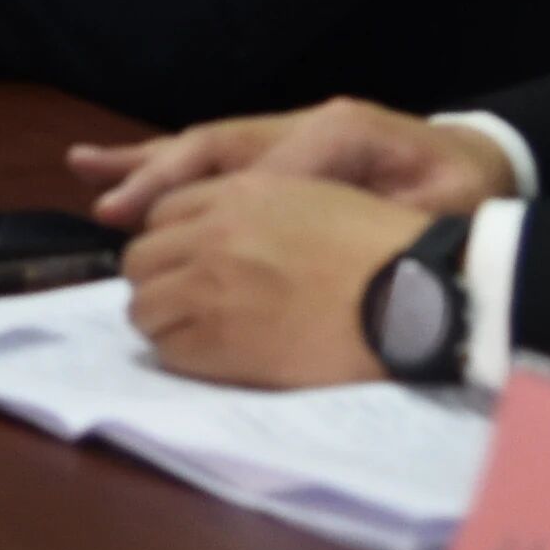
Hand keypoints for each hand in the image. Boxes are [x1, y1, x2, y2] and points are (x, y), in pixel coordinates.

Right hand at [71, 98, 516, 228]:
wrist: (481, 165)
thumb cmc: (461, 194)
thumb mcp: (442, 202)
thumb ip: (385, 204)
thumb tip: (316, 212)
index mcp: (341, 130)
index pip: (268, 161)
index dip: (226, 196)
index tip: (179, 232)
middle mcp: (301, 125)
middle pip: (216, 144)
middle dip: (161, 175)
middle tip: (113, 211)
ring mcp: (283, 134)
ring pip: (202, 148)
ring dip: (144, 165)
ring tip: (84, 169)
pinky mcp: (276, 152)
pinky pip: (210, 158)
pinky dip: (160, 165)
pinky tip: (113, 173)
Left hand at [121, 173, 426, 387]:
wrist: (410, 295)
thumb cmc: (376, 245)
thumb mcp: (310, 195)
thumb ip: (251, 204)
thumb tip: (212, 232)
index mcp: (236, 194)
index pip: (160, 211)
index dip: (170, 239)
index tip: (185, 260)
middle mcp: (212, 236)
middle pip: (140, 259)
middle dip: (156, 278)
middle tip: (183, 300)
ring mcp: (211, 290)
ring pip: (142, 307)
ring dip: (162, 319)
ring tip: (194, 331)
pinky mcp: (221, 343)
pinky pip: (168, 350)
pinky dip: (179, 354)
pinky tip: (209, 356)